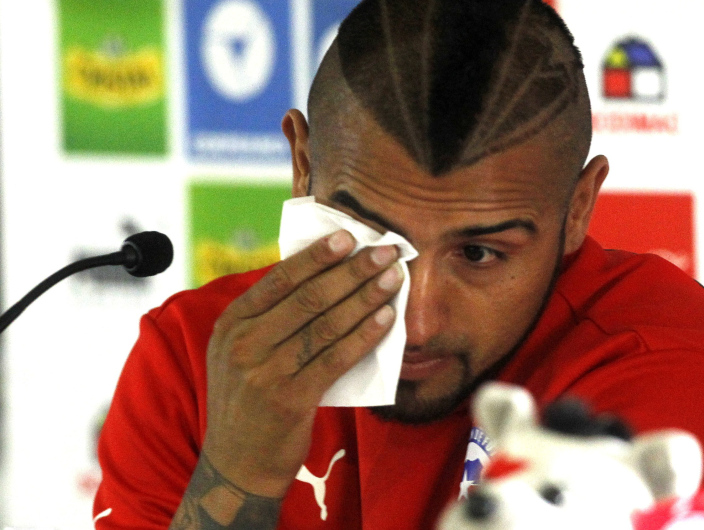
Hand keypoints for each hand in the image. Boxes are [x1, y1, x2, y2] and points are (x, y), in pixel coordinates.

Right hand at [201, 230, 402, 497]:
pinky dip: (365, 334)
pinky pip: (336, 357)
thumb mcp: (242, 353)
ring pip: (326, 323)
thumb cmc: (248, 400)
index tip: (350, 236)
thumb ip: (271, 317)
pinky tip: (386, 318)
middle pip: (308, 296)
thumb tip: (323, 276)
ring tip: (392, 278)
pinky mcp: (290, 399)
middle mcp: (244, 343)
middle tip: (384, 251)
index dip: (318, 255)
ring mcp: (265, 372)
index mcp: (231, 323)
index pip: (280, 278)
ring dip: (365, 297)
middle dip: (352, 269)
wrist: (236, 464)